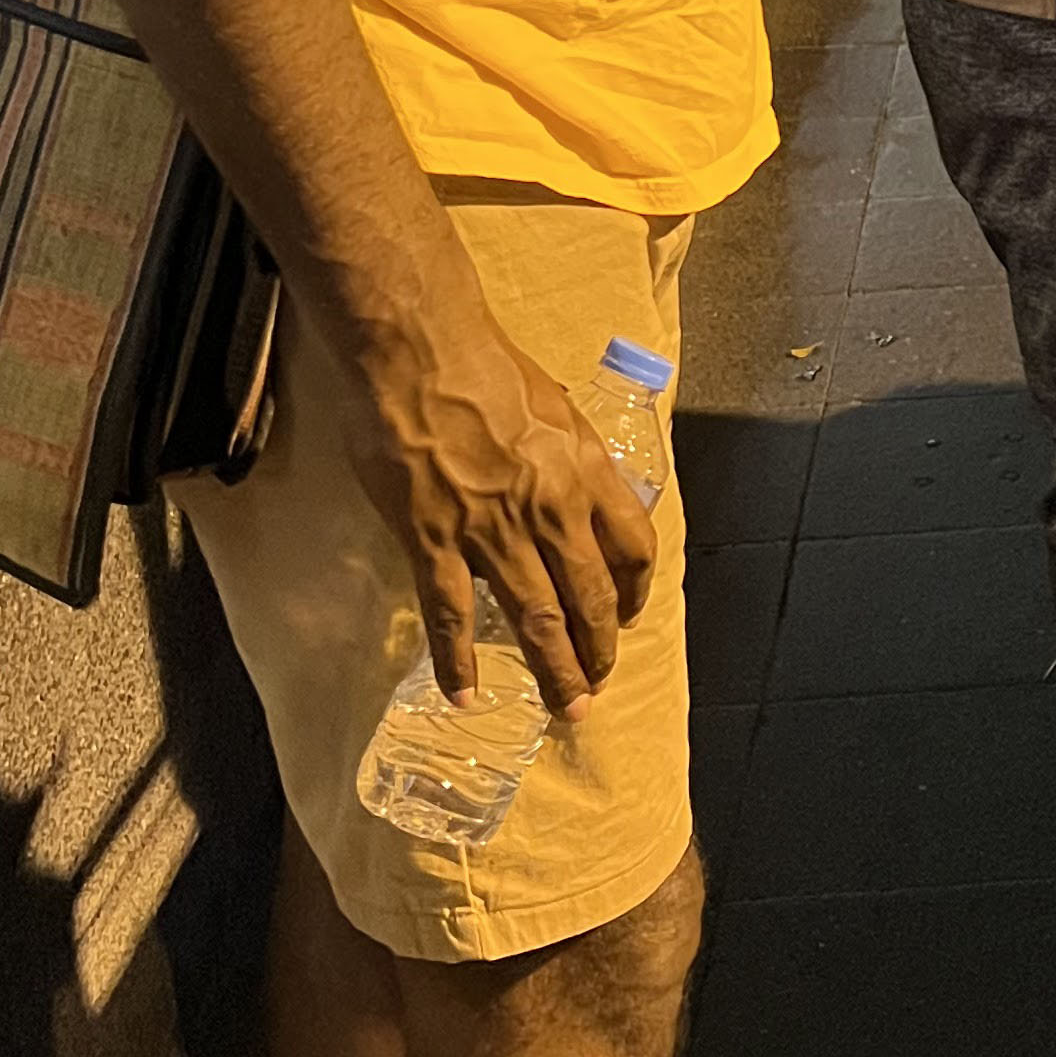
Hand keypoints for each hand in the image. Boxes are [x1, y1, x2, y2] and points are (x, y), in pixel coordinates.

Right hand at [336, 289, 658, 716]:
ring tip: (563, 706)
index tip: (628, 616)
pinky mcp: (435, 540)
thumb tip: (570, 482)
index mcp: (585, 470)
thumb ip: (567, 454)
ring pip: (536, 616)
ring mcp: (493, 530)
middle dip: (599, 649)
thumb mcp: (554, 405)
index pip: (633, 546)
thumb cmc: (483, 364)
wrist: (421, 350)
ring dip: (554, 668)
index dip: (634, 591)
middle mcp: (551, 508)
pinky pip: (450, 614)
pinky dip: (457, 661)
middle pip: (591, 596)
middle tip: (597, 687)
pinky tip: (463, 695)